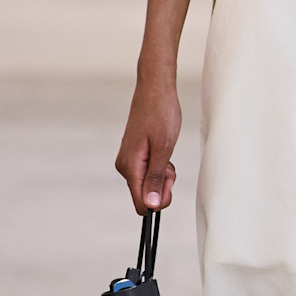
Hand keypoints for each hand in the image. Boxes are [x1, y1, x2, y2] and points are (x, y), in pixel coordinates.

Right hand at [116, 81, 181, 213]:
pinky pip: (148, 172)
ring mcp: (128, 161)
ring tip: (167, 152)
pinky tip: (163, 150)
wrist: (154, 91)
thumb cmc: (161, 114)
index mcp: (130, 167)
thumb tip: (151, 205)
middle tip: (170, 163)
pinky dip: (159, 167)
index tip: (169, 182)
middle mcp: (125, 167)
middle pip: (145, 195)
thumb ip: (156, 178)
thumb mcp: (164, 148)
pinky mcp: (134, 156)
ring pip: (148, 184)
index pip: (141, 203)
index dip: (158, 201)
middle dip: (163, 185)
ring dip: (162, 174)